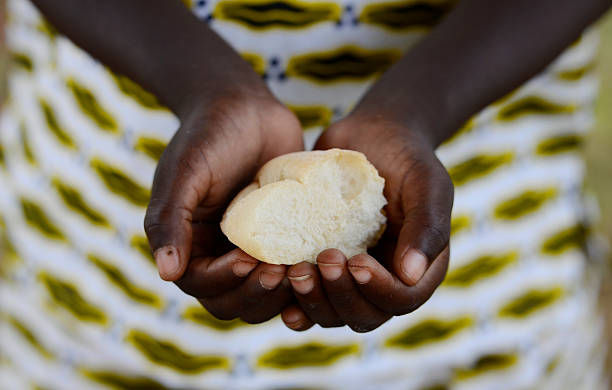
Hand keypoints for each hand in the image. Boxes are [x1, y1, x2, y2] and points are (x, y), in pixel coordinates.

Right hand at [145, 79, 303, 322]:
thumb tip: (166, 273)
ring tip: (302, 268)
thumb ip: (169, 221)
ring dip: (282, 293)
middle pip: (234, 301)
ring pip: (265, 295)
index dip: (223, 281)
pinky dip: (305, 276)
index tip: (247, 259)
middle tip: (280, 270)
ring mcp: (253, 249)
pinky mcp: (284, 240)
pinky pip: (293, 272)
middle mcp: (219, 254)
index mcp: (189, 244)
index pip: (200, 285)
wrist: (246, 107)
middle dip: (256, 293)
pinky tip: (322, 260)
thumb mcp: (185, 173)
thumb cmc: (209, 135)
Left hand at [281, 111, 452, 331]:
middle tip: (322, 260)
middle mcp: (383, 280)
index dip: (379, 290)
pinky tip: (274, 282)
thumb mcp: (428, 184)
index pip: (402, 299)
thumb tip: (411, 275)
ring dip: (313, 300)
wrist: (373, 136)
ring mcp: (350, 275)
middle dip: (341, 296)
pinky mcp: (320, 264)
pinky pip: (306, 294)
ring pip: (332, 312)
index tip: (357, 260)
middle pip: (364, 315)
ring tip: (296, 272)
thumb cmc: (407, 158)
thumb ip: (428, 227)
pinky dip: (290, 297)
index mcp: (418, 269)